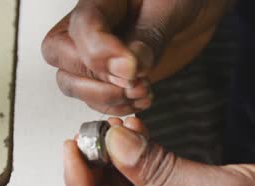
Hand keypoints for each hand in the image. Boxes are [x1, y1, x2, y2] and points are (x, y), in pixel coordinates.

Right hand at [43, 0, 229, 115]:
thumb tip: (128, 68)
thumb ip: (149, 36)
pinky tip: (139, 100)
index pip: (82, 26)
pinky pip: (93, 96)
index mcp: (102, 0)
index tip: (130, 69)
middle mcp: (90, 26)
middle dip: (95, 78)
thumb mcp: (169, 8)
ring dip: (103, 97)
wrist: (193, 10)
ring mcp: (95, 52)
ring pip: (70, 81)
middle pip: (60, 55)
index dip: (100, 53)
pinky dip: (114, 105)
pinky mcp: (107, 74)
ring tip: (139, 93)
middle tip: (131, 84)